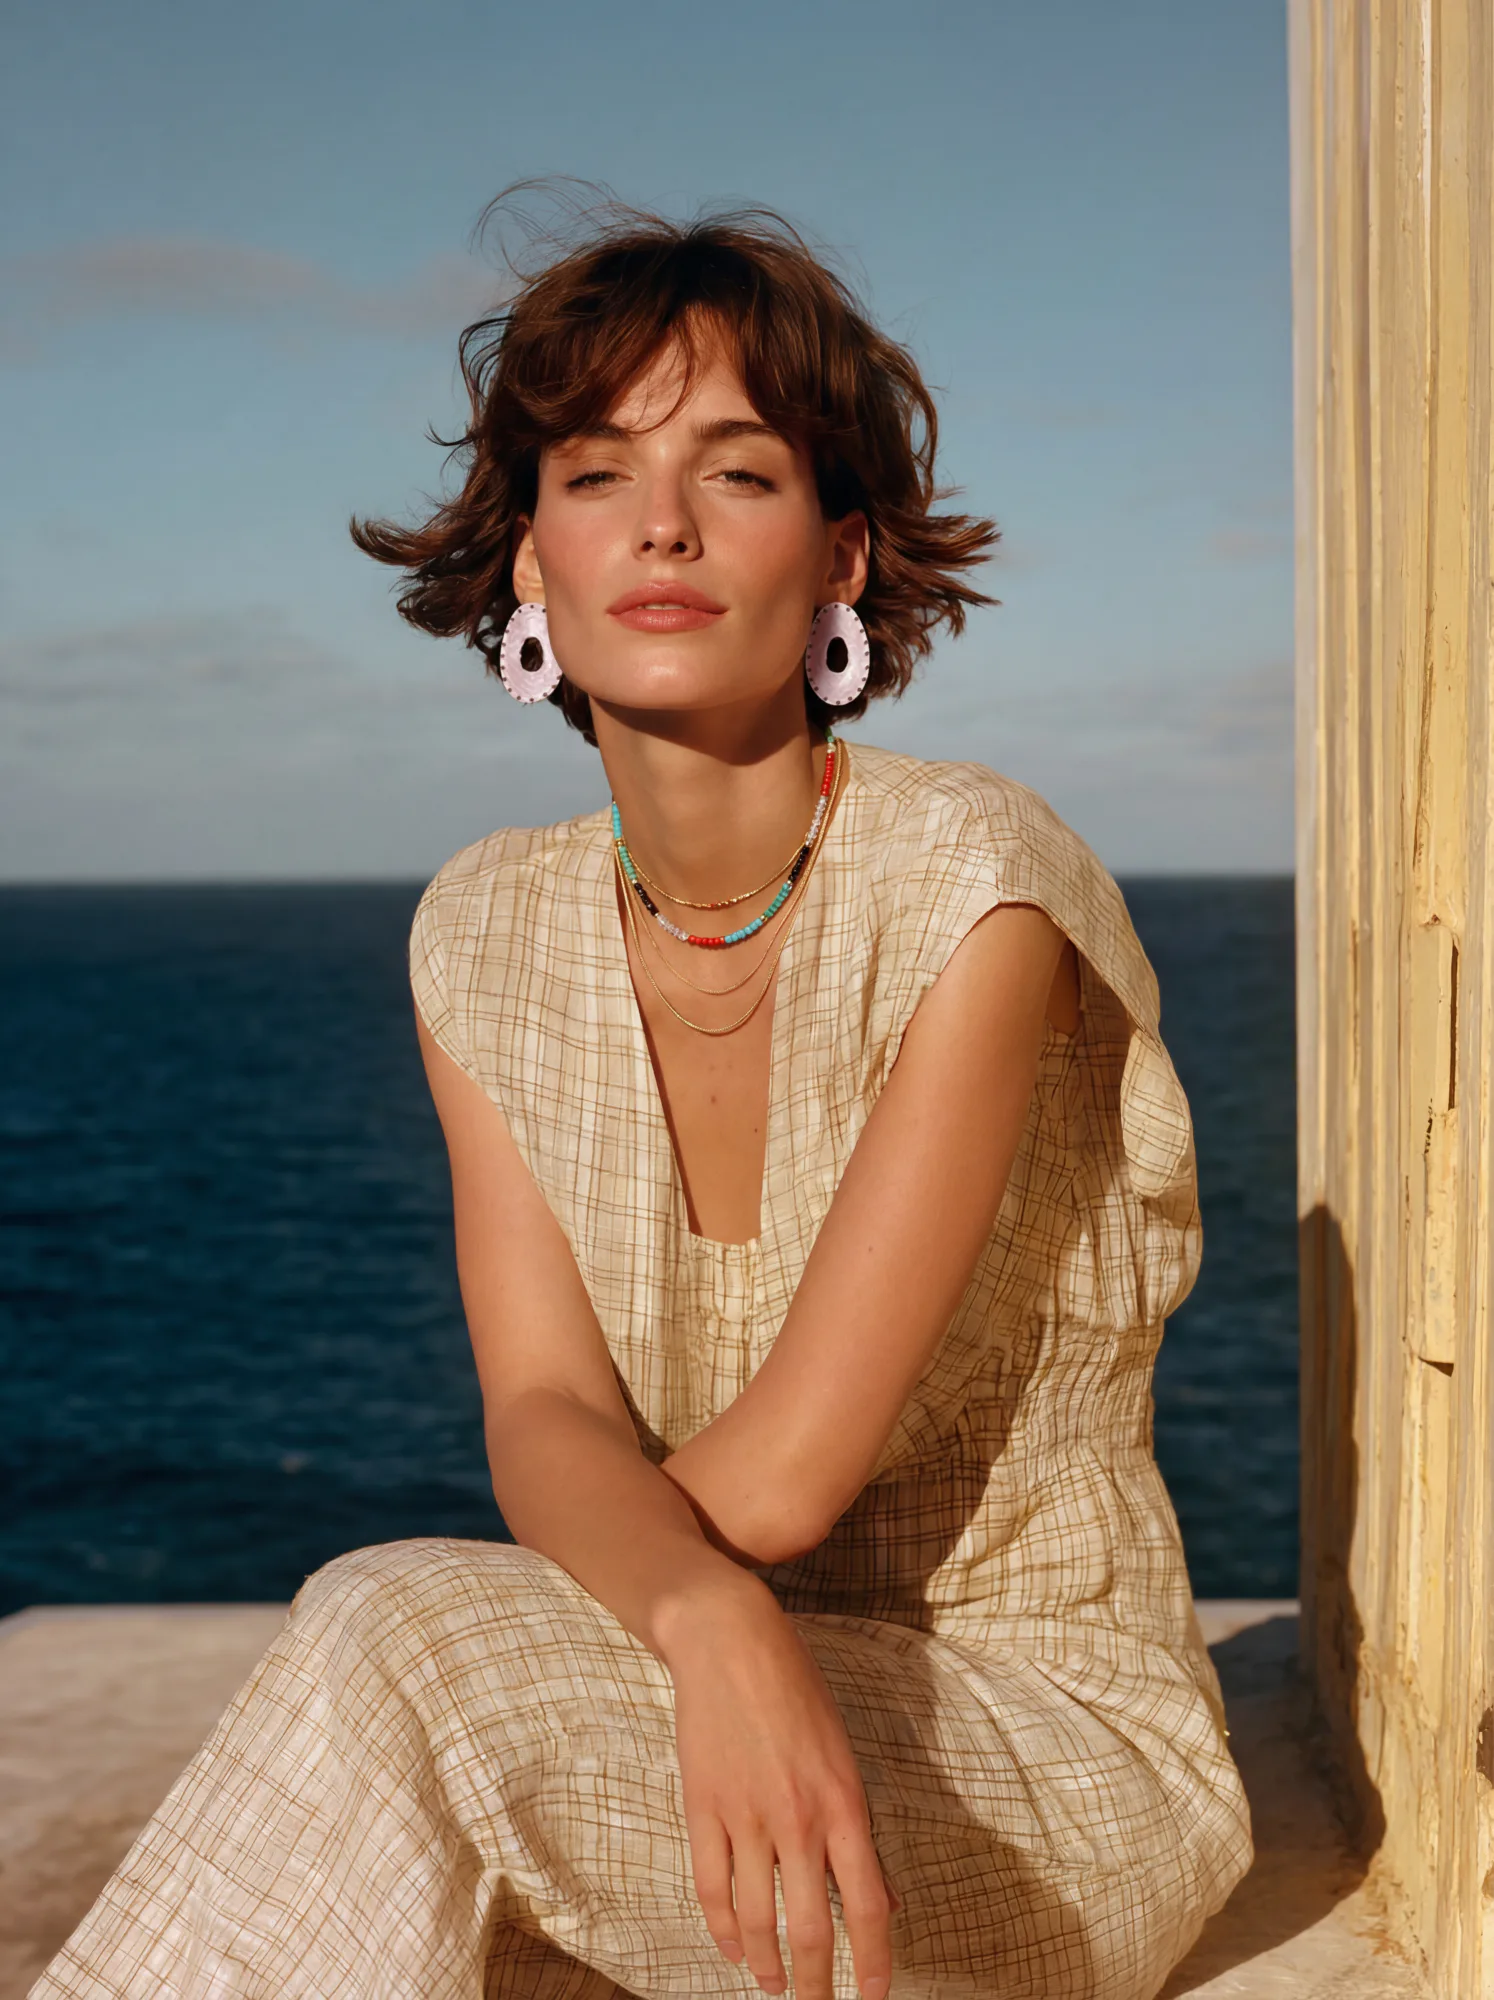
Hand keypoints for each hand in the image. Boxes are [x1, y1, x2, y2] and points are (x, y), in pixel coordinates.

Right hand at [661, 1584, 900, 1999]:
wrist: (732, 1642)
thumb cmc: (798, 1692)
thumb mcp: (844, 1755)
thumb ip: (861, 1831)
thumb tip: (887, 1898)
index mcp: (844, 1804)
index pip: (870, 1905)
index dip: (876, 1961)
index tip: (874, 1997)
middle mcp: (799, 1819)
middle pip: (813, 1928)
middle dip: (817, 1984)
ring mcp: (747, 1816)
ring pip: (758, 1919)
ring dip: (767, 1964)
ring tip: (774, 1985)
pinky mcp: (703, 1808)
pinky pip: (712, 1888)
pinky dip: (723, 1929)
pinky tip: (734, 1947)